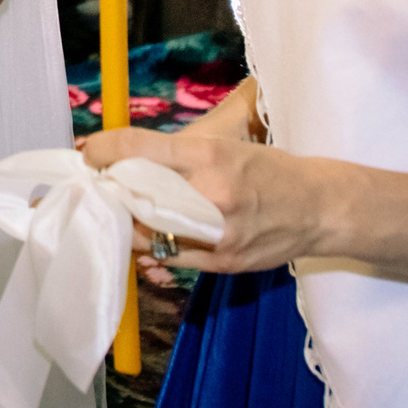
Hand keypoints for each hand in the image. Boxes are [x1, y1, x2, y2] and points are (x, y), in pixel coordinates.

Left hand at [80, 125, 323, 284]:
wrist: (320, 207)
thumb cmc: (267, 170)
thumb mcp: (223, 145)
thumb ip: (175, 154)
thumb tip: (121, 156)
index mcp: (209, 155)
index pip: (139, 148)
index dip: (103, 150)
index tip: (87, 153)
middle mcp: (212, 193)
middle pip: (137, 195)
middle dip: (110, 191)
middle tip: (98, 186)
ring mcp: (219, 233)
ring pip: (149, 233)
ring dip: (128, 224)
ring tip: (119, 213)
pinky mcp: (225, 261)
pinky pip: (173, 258)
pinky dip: (154, 249)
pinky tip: (147, 239)